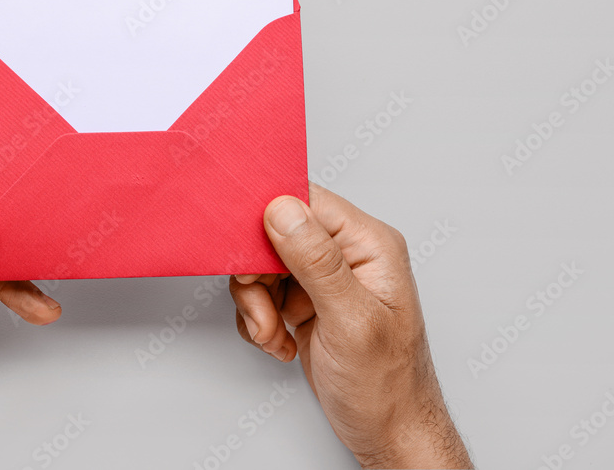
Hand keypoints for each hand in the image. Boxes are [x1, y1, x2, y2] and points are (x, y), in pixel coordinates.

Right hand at [230, 184, 471, 468]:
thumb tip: (283, 209)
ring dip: (257, 303)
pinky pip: (264, 290)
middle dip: (257, 275)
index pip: (306, 202)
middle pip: (275, 232)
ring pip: (263, 264)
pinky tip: (279, 341)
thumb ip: (317, 262)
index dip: (268, 220)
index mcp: (369, 244)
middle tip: (262, 310)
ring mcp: (326, 277)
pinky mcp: (308, 299)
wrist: (389, 433)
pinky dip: (259, 317)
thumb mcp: (352, 322)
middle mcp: (347, 254)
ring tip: (273, 334)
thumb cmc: (387, 385)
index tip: (245, 250)